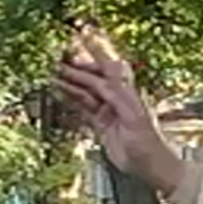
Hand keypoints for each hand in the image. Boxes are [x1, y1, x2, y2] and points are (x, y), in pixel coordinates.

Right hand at [53, 28, 180, 190]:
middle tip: (57, 62)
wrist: (150, 166)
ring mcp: (108, 111)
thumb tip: (103, 82)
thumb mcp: (134, 118)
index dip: (95, 51)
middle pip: (93, 78)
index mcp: (127, 92)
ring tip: (53, 75)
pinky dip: (71, 100)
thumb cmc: (148, 143)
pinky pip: (83, 108)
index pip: (108, 67)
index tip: (82, 36)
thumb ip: (118, 98)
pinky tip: (60, 92)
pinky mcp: (101, 124)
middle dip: (76, 70)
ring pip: (86, 92)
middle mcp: (117, 98)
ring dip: (70, 84)